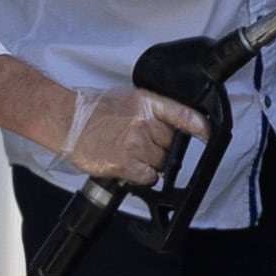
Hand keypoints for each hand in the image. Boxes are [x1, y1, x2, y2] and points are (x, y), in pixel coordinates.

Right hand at [57, 84, 205, 185]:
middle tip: (139, 143)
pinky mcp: (126, 164)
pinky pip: (149, 176)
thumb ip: (149, 111)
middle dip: (160, 147)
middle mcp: (144, 122)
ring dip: (150, 162)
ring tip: (129, 153)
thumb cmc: (92, 110)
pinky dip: (142, 175)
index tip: (208, 134)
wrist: (66, 120)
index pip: (183, 115)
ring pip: (161, 163)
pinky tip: (129, 166)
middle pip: (171, 144)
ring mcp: (136, 143)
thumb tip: (167, 126)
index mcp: (146, 103)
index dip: (199, 126)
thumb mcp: (126, 99)